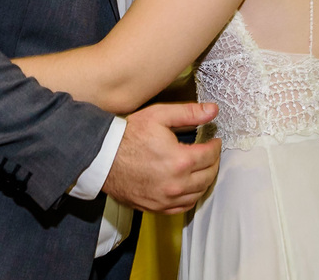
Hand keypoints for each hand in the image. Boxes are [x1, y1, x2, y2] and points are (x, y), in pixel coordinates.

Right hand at [102, 102, 220, 214]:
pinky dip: (191, 197)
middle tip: (211, 154)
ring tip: (202, 168)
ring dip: (205, 180)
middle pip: (208, 176)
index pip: (210, 156)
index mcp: (180, 161)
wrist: (103, 158)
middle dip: (213, 163)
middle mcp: (176, 184)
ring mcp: (166, 199)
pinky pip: (183, 206)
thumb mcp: (159, 116)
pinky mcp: (157, 207)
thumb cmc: (128, 136)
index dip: (216, 146)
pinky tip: (189, 186)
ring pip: (198, 193)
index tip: (214, 141)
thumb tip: (212, 110)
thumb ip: (189, 113)